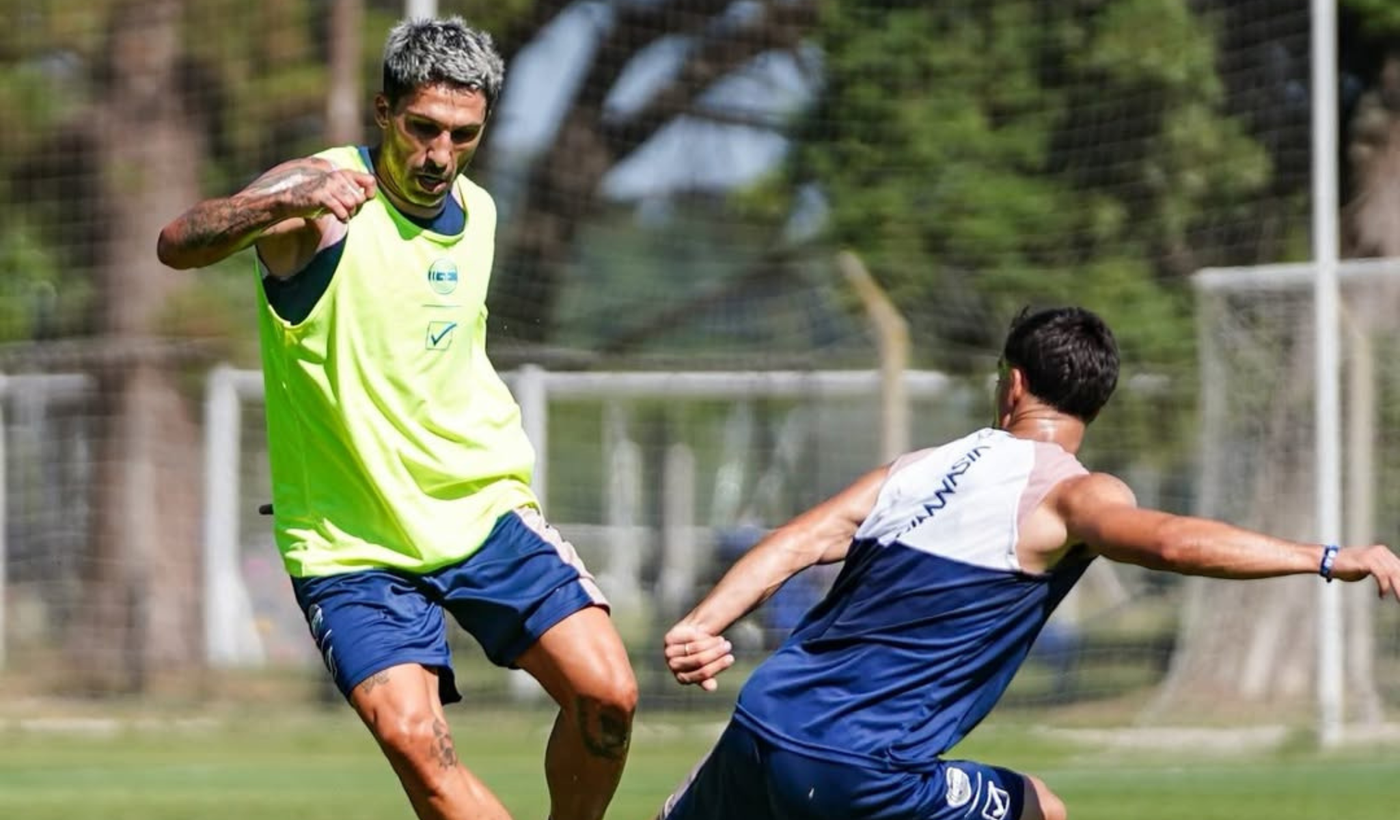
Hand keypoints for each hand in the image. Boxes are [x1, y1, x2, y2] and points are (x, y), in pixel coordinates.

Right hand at [246, 159, 377, 222]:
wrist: (291, 200)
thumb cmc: (318, 198)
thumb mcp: (337, 191)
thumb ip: (352, 191)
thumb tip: (369, 197)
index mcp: (343, 174)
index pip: (370, 180)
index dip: (370, 193)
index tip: (364, 201)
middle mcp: (337, 177)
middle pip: (360, 197)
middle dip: (357, 209)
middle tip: (348, 212)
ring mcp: (328, 185)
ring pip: (352, 204)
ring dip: (350, 214)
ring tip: (343, 215)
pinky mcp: (321, 196)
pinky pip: (341, 210)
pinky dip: (343, 217)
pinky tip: (339, 219)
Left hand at [663, 622, 734, 691]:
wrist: (688, 638)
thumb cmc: (699, 656)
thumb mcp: (705, 668)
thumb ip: (708, 678)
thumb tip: (712, 688)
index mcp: (683, 678)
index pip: (703, 674)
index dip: (718, 666)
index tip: (731, 658)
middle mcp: (674, 667)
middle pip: (699, 660)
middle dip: (716, 652)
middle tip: (728, 646)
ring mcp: (669, 653)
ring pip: (695, 648)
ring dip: (711, 643)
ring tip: (722, 640)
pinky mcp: (669, 639)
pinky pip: (689, 637)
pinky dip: (702, 636)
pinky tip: (709, 634)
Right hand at [1331, 544, 1399, 599]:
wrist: (1328, 561)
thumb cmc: (1347, 567)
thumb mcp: (1368, 568)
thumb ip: (1382, 572)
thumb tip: (1395, 582)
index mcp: (1383, 552)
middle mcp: (1381, 551)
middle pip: (1399, 571)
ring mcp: (1374, 554)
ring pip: (1393, 574)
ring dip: (1398, 588)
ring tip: (1399, 600)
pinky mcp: (1367, 560)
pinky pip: (1382, 575)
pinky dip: (1384, 587)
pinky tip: (1382, 595)